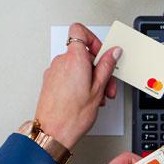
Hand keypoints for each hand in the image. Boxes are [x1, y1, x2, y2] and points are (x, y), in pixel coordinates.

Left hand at [33, 23, 119, 148]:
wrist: (52, 132)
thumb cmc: (72, 116)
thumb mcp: (98, 89)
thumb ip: (106, 66)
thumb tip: (113, 52)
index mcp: (74, 58)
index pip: (80, 31)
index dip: (94, 39)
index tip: (103, 53)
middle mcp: (61, 61)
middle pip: (82, 52)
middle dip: (97, 66)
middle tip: (106, 83)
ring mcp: (53, 71)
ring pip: (75, 65)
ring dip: (89, 77)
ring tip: (97, 95)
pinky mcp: (50, 81)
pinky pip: (67, 74)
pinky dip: (78, 81)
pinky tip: (86, 98)